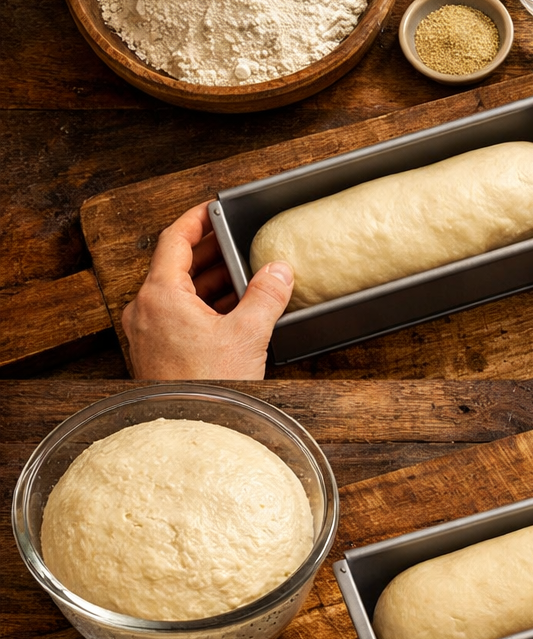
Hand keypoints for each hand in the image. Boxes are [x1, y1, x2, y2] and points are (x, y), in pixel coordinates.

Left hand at [121, 203, 292, 378]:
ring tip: (242, 275)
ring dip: (208, 280)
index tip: (212, 208)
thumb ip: (266, 295)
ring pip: (176, 291)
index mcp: (160, 295)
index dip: (195, 219)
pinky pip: (176, 314)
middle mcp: (145, 310)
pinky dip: (202, 304)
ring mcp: (147, 332)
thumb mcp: (248, 334)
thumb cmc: (207, 385)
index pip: (173, 240)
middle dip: (208, 251)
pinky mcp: (155, 351)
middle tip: (235, 239)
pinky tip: (231, 310)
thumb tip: (280, 270)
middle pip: (174, 264)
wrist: (189, 430)